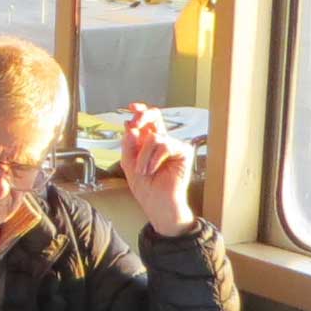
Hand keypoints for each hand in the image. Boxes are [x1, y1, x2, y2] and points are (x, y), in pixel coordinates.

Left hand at [120, 104, 195, 235]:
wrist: (157, 203)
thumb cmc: (145, 187)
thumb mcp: (128, 163)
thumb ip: (128, 144)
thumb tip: (128, 125)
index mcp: (147, 142)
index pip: (145, 121)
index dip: (140, 111)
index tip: (132, 107)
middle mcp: (161, 140)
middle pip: (155, 116)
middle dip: (143, 117)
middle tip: (135, 124)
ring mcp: (172, 145)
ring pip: (154, 137)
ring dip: (143, 156)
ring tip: (144, 171)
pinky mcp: (183, 152)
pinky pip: (164, 146)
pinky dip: (154, 159)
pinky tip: (153, 170)